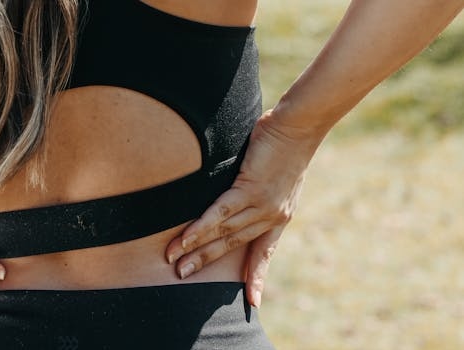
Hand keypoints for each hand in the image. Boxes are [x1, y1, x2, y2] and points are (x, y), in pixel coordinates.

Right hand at [165, 108, 321, 306]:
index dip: (256, 275)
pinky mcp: (250, 188)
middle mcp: (272, 216)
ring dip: (197, 248)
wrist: (299, 125)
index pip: (265, 251)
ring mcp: (261, 204)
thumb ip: (257, 188)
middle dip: (207, 262)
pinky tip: (186, 238)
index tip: (252, 300)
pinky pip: (221, 212)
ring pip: (224, 233)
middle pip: (233, 245)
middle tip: (183, 276)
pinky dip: (202, 227)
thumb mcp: (275, 173)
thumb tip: (238, 187)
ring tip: (176, 260)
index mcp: (280, 215)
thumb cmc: (284, 141)